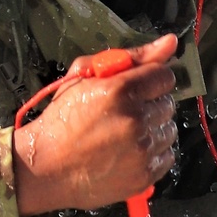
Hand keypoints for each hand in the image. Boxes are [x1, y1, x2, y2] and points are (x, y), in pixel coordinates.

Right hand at [13, 34, 178, 216]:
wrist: (46, 168)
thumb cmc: (62, 119)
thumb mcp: (84, 77)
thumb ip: (130, 57)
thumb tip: (170, 41)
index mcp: (120, 90)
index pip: (164, 76)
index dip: (150, 80)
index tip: (137, 87)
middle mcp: (136, 119)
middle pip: (168, 104)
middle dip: (150, 105)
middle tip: (125, 112)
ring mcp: (142, 150)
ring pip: (169, 130)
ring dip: (153, 129)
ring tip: (125, 133)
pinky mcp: (145, 175)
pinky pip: (167, 156)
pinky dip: (153, 153)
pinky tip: (130, 151)